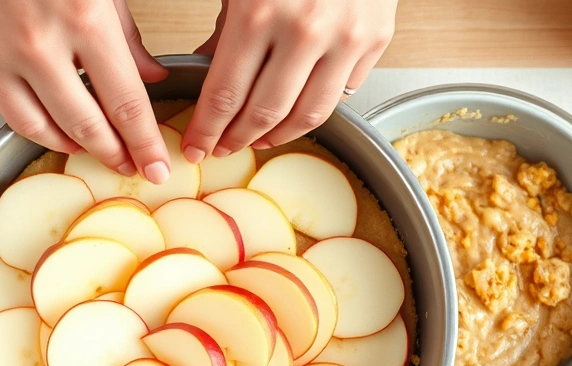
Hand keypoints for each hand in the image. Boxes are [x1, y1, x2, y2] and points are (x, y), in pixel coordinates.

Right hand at [0, 0, 172, 183]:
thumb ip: (124, 32)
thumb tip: (150, 77)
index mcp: (82, 16)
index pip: (126, 101)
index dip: (146, 142)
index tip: (158, 165)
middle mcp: (40, 43)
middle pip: (88, 125)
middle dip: (117, 154)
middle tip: (133, 168)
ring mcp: (0, 57)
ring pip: (45, 129)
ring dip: (77, 149)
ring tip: (99, 153)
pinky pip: (11, 114)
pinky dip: (40, 131)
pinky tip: (58, 133)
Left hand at [185, 0, 396, 160]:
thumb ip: (224, 31)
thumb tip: (208, 80)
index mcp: (259, 12)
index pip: (225, 95)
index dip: (206, 131)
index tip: (196, 147)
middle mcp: (305, 30)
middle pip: (264, 114)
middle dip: (236, 139)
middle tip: (222, 146)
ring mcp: (345, 38)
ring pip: (308, 115)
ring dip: (277, 136)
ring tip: (258, 138)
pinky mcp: (376, 40)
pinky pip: (342, 94)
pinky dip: (315, 109)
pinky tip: (295, 111)